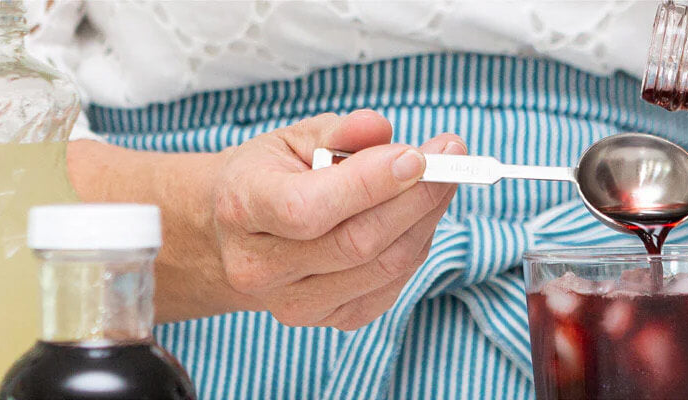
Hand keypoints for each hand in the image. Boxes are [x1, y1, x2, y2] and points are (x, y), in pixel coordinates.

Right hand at [209, 111, 462, 329]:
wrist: (235, 233)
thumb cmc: (270, 176)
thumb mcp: (293, 138)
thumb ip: (338, 132)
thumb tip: (378, 128)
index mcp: (242, 208)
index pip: (307, 209)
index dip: (368, 184)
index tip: (417, 155)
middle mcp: (258, 266)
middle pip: (356, 243)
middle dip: (416, 196)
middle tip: (452, 156)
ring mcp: (291, 303)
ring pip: (382, 267)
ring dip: (425, 219)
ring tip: (442, 179)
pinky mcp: (326, 320)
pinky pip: (389, 287)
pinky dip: (415, 246)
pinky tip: (417, 215)